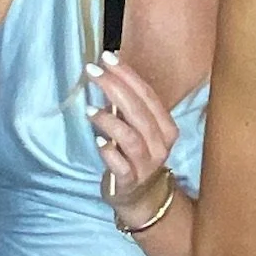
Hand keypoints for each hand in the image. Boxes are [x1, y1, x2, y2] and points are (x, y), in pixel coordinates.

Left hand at [87, 52, 178, 226]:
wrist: (141, 198)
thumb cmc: (136, 155)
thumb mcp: (139, 129)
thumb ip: (129, 105)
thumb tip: (109, 69)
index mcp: (166, 127)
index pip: (148, 95)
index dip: (128, 75)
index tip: (107, 57)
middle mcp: (160, 144)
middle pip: (139, 112)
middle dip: (115, 88)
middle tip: (93, 71)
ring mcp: (146, 164)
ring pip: (131, 138)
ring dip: (110, 121)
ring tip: (89, 109)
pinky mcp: (130, 181)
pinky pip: (121, 165)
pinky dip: (110, 152)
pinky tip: (98, 142)